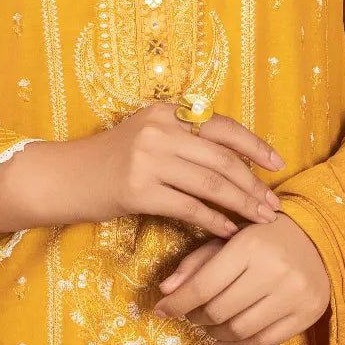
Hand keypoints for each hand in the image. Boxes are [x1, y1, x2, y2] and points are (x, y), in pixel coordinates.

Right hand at [66, 101, 285, 240]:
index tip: (278, 163)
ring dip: (242, 205)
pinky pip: (189, 208)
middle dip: (254, 184)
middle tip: (274, 204)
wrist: (66, 177)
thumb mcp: (148, 137)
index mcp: (166, 112)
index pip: (222, 127)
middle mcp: (159, 131)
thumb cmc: (112, 160)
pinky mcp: (139, 190)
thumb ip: (185, 141)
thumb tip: (237, 161)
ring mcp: (148, 159)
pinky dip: (214, 221)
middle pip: (223, 159)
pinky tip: (228, 232)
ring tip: (261, 220)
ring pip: (211, 184)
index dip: (255, 146)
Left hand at [151, 214, 330, 344]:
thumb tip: (166, 291)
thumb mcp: (229, 239)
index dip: (178, 302)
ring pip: (240, 330)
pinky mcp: (307, 315)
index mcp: (250, 246)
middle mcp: (274, 271)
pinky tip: (225, 341)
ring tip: (209, 326)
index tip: (162, 310)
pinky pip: (264, 342)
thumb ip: (196, 263)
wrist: (317, 239)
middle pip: (220, 311)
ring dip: (215, 333)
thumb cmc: (264, 237)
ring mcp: (294, 295)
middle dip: (197, 316)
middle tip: (190, 313)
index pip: (205, 285)